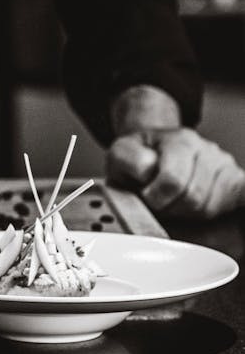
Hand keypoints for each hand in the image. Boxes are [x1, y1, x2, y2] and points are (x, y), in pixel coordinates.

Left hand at [107, 128, 244, 218]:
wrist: (154, 149)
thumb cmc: (139, 157)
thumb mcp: (121, 153)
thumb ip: (129, 160)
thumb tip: (149, 171)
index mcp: (180, 141)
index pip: (173, 182)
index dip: (155, 197)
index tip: (146, 196)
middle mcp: (207, 150)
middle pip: (193, 198)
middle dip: (170, 207)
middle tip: (159, 201)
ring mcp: (224, 165)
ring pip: (209, 207)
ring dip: (186, 212)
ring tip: (174, 200)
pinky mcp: (236, 181)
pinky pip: (242, 195)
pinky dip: (232, 203)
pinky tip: (225, 205)